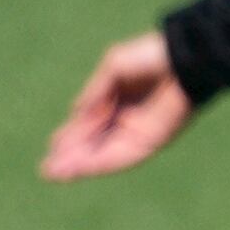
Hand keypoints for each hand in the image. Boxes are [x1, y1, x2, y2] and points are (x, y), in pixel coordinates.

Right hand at [42, 33, 193, 178]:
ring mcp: (137, 133)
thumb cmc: (151, 56)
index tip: (52, 148)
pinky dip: (99, 164)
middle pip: (92, 144)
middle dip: (70, 157)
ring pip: (102, 155)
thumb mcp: (114, 67)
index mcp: (115, 100)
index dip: (70, 137)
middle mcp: (124, 120)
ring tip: (55, 174)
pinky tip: (81, 169)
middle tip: (46, 170)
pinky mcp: (150, 142)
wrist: (184, 60)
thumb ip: (95, 92)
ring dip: (79, 166)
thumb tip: (74, 112)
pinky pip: (120, 157)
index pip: (88, 124)